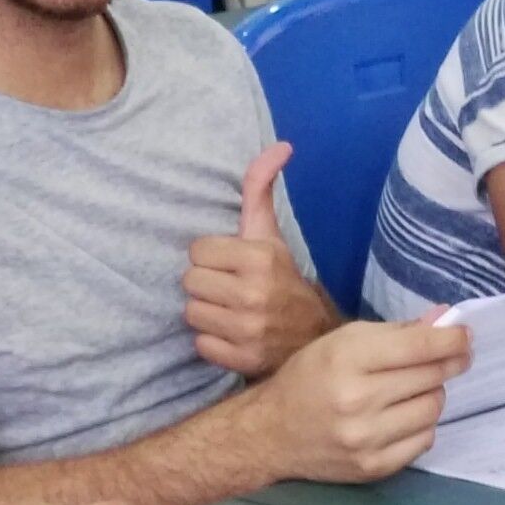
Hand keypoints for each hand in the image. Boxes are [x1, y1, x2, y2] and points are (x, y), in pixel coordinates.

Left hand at [184, 148, 339, 376]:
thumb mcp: (271, 235)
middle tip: (231, 290)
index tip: (233, 266)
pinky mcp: (242, 360)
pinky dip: (214, 342)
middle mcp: (253, 294)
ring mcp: (247, 330)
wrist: (314, 338)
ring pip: (191, 313)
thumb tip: (280, 145)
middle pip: (190, 282)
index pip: (198, 250)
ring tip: (231, 313)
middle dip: (207, 285)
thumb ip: (260, 188)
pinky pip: (201, 344)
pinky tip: (233, 336)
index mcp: (259, 259)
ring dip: (208, 314)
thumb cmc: (282, 280)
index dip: (213, 258)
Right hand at [256, 320, 470, 485]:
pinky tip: (401, 418)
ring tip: (412, 391)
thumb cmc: (308, 377)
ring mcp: (366, 438)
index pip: (420, 347)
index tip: (466, 336)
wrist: (270, 433)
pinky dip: (420, 426)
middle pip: (432, 378)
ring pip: (433, 409)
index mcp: (347, 359)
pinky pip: (424, 441)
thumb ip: (395, 332)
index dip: (452, 340)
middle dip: (446, 365)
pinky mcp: (373, 467)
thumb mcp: (342, 342)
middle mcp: (357, 400)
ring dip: (431, 396)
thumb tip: (444, 321)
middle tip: (447, 360)